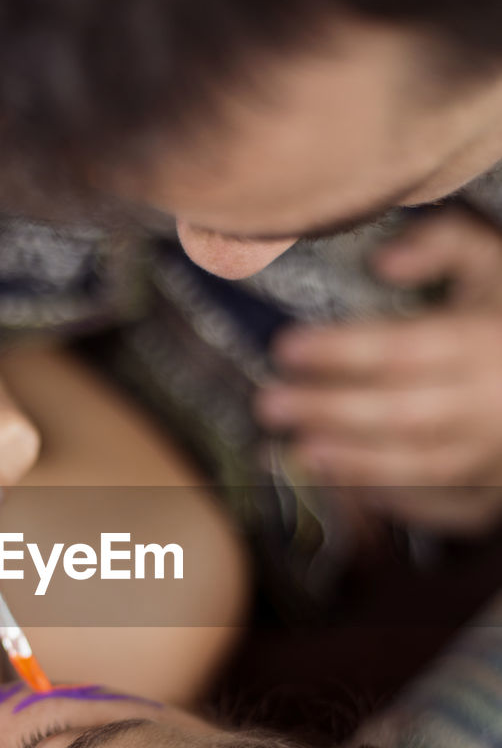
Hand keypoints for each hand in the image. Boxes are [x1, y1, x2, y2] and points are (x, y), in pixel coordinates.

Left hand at [255, 207, 501, 531]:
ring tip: (297, 450)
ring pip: (417, 466)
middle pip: (400, 413)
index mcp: (482, 341)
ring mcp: (490, 453)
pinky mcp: (487, 488)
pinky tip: (341, 485)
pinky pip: (436, 504)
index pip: (402, 348)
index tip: (285, 347)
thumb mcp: (491, 260)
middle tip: (269, 404)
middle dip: (329, 411)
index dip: (340, 350)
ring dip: (352, 463)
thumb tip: (382, 261)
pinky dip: (387, 497)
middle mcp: (488, 402)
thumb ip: (441, 243)